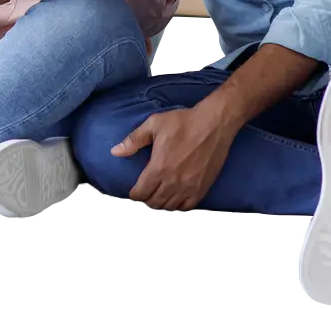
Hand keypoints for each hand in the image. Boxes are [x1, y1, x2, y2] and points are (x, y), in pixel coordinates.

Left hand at [112, 103, 238, 210]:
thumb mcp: (154, 124)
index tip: (134, 191)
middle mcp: (173, 181)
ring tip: (157, 198)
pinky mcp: (202, 188)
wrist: (213, 124)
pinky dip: (178, 208)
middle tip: (144, 194)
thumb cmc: (185, 122)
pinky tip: (174, 202)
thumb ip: (133, 140)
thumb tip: (116, 151)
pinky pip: (187, 207)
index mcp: (159, 167)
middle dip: (146, 200)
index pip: (141, 192)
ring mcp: (188, 187)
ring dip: (160, 205)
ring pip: (169, 207)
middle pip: (153, 202)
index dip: (134, 194)